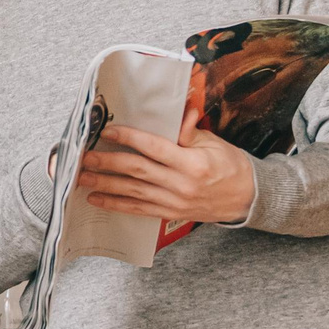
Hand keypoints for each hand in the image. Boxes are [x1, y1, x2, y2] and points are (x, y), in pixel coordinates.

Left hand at [75, 95, 257, 223]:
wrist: (246, 199)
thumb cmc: (230, 166)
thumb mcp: (213, 142)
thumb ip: (189, 131)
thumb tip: (177, 115)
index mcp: (192, 163)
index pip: (154, 147)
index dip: (129, 138)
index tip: (108, 132)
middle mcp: (181, 185)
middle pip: (137, 171)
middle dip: (108, 163)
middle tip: (85, 157)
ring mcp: (174, 202)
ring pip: (133, 192)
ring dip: (105, 185)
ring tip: (82, 178)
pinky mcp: (170, 214)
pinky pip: (139, 209)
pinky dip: (116, 204)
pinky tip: (97, 199)